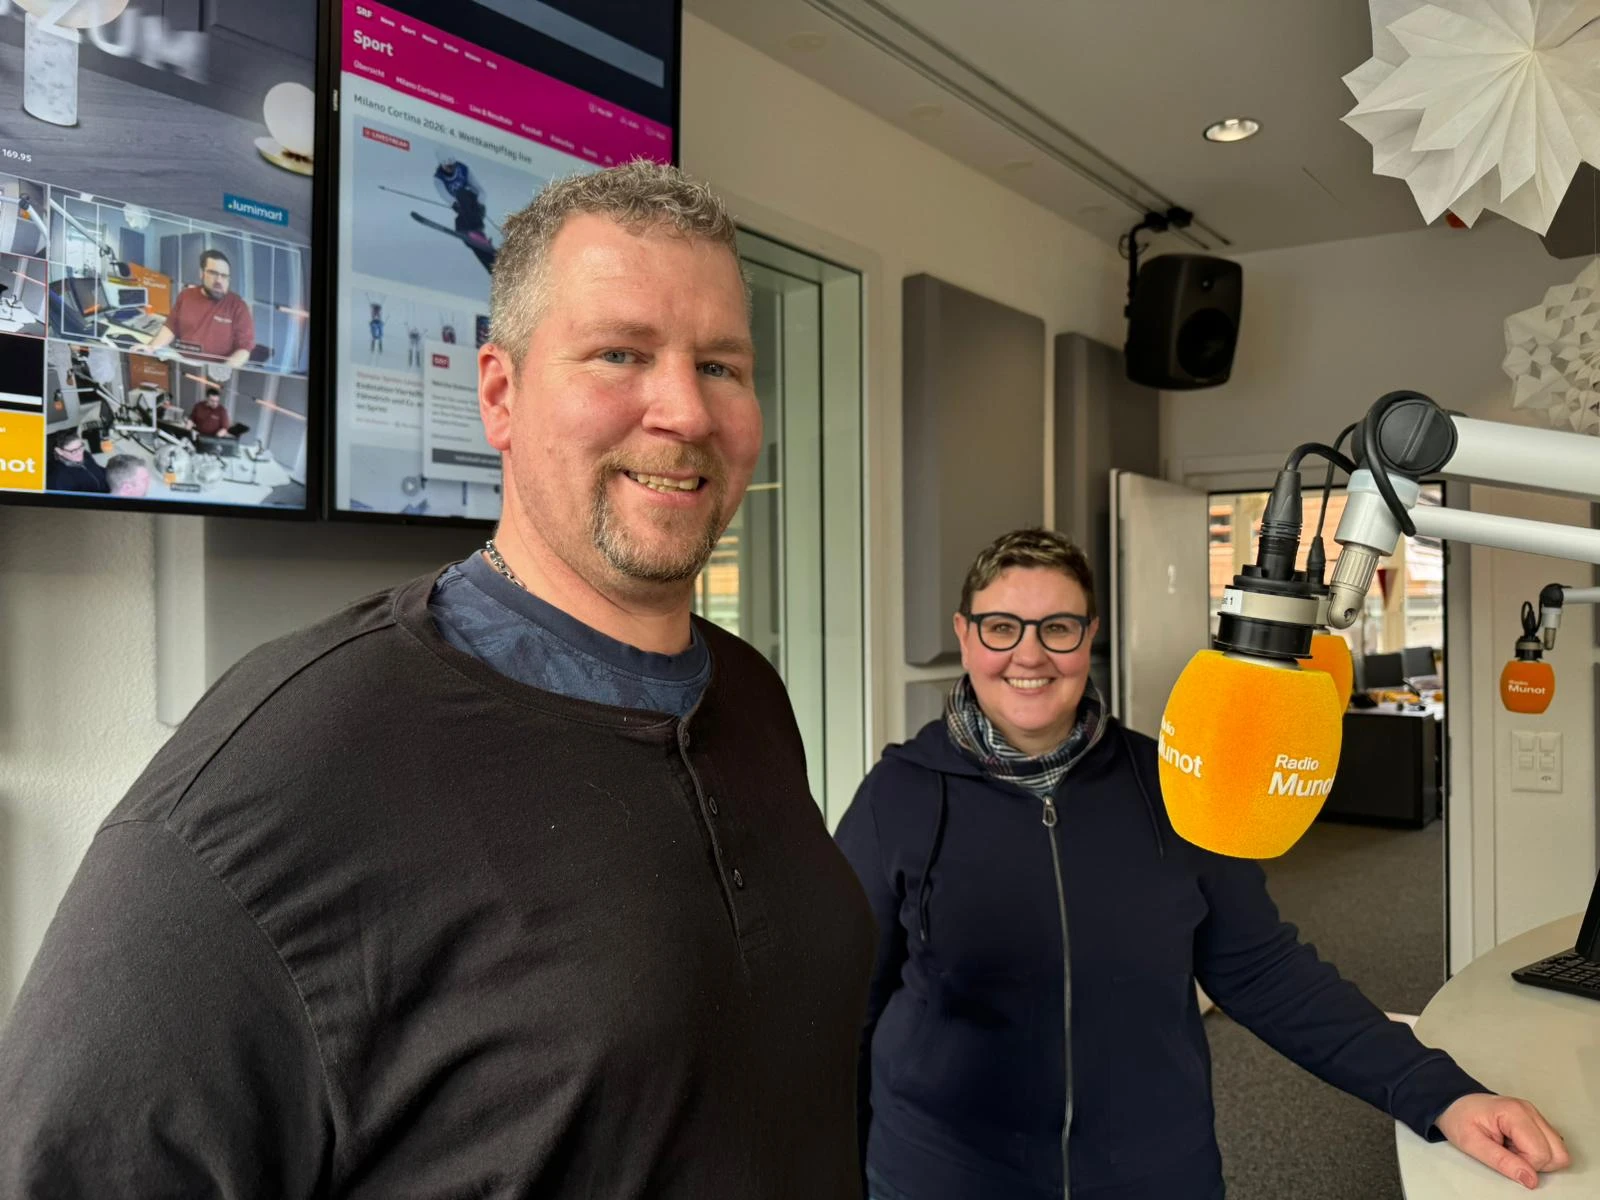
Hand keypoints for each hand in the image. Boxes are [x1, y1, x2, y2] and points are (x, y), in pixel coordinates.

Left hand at [1436, 1094, 1569, 1188]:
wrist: (1454, 1103)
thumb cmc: (1459, 1118)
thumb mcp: (1472, 1143)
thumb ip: (1502, 1162)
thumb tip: (1530, 1179)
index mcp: (1515, 1113)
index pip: (1540, 1153)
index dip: (1525, 1164)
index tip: (1504, 1156)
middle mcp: (1530, 1111)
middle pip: (1558, 1153)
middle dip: (1536, 1163)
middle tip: (1509, 1153)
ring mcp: (1535, 1115)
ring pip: (1559, 1151)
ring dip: (1537, 1158)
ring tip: (1511, 1148)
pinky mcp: (1536, 1121)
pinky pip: (1551, 1145)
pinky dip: (1537, 1151)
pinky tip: (1515, 1144)